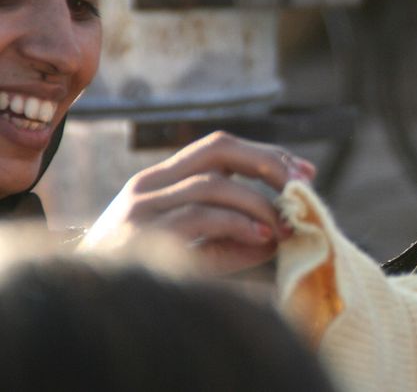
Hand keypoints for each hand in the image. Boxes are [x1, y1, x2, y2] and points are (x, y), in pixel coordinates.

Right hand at [78, 131, 315, 274]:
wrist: (79, 301)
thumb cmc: (141, 273)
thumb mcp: (191, 246)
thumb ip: (231, 235)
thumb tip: (281, 232)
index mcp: (162, 178)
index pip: (220, 147)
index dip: (266, 153)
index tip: (305, 172)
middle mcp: (149, 184)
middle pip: (217, 148)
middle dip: (267, 161)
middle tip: (301, 185)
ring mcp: (141, 208)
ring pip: (213, 184)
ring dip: (258, 202)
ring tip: (284, 225)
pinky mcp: (140, 237)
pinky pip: (199, 218)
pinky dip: (238, 225)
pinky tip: (262, 238)